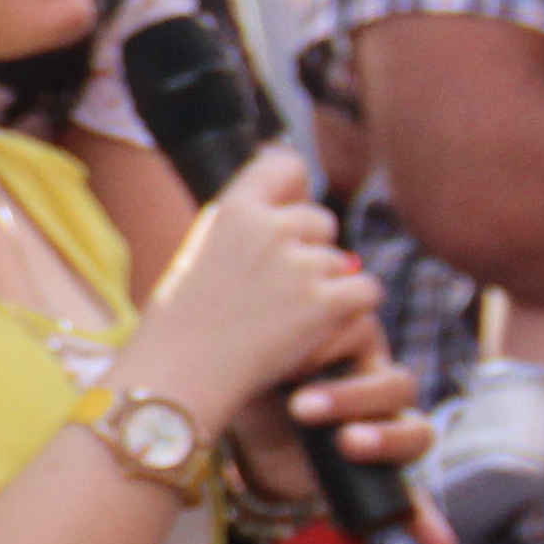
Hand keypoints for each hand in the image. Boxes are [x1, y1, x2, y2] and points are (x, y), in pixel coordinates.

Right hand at [128, 152, 383, 420]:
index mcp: (231, 211)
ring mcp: (299, 265)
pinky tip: (317, 329)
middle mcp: (268, 228)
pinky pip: (366, 291)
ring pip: (341, 260)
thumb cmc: (179, 325)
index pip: (284, 165)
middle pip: (319, 219)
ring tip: (284, 320)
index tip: (289, 204)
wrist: (177, 378)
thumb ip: (243, 228)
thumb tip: (301, 208)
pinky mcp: (326, 303)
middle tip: (278, 290)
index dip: (294, 186)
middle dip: (309, 250)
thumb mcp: (199, 253)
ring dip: (325, 286)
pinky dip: (349, 311)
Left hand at [231, 328, 448, 543]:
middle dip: (352, 397)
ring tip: (348, 444)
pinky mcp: (381, 477)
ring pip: (413, 433)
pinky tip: (437, 542)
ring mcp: (387, 431)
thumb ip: (265, 348)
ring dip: (386, 441)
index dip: (335, 348)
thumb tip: (255, 342)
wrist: (246, 433)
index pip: (367, 337)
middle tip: (303, 408)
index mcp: (353, 346)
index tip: (292, 366)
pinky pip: (413, 499)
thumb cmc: (253, 381)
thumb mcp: (254, 360)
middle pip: (396, 386)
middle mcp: (380, 387)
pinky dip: (424, 519)